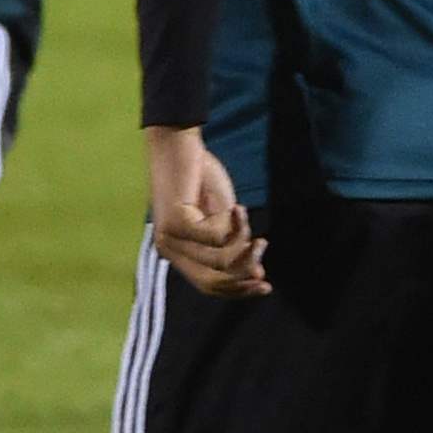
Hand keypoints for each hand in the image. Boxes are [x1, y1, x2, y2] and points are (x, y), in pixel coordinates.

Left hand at [145, 124, 266, 298]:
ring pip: (220, 260)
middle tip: (263, 245)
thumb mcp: (222, 217)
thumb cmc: (200, 177)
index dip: (237, 290)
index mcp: (175, 252)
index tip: (265, 285)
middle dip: (244, 271)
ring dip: (242, 239)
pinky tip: (237, 206)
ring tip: (244, 214)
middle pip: (213, 281)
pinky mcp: (177, 223)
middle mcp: (167, 250)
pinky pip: (219, 238)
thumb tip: (257, 276)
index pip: (208, 286)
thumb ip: (235, 246)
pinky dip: (235, 223)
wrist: (178, 142)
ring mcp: (169, 238)